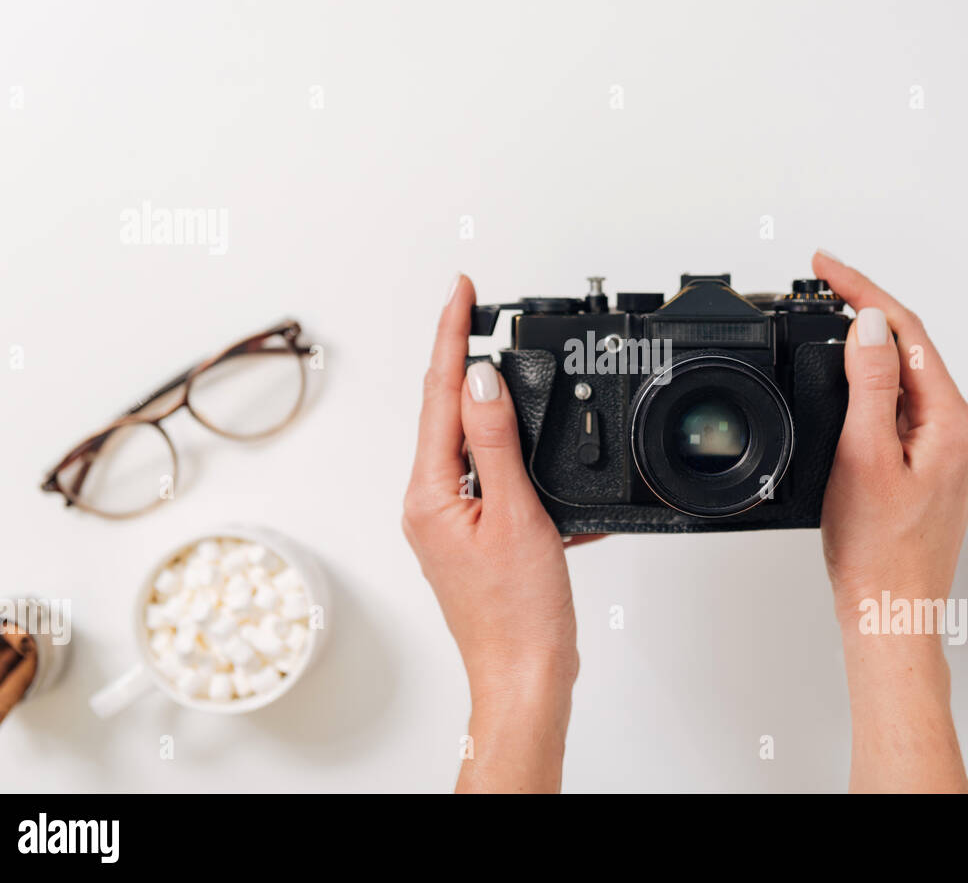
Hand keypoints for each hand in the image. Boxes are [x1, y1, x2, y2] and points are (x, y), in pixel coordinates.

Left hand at [403, 274, 589, 792]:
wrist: (527, 677)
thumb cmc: (519, 614)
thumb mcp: (515, 514)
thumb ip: (497, 442)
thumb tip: (480, 378)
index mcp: (428, 494)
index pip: (439, 395)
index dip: (450, 334)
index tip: (461, 290)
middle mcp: (430, 503)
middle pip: (446, 413)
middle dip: (463, 357)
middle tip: (476, 307)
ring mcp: (451, 520)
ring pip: (473, 444)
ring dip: (493, 405)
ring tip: (504, 360)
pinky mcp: (477, 535)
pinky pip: (495, 478)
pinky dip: (520, 458)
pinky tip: (540, 448)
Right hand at [813, 250, 967, 792]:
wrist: (890, 611)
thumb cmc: (879, 552)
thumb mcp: (864, 457)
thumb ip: (869, 384)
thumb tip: (869, 325)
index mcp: (952, 422)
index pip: (907, 332)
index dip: (862, 291)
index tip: (826, 266)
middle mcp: (959, 430)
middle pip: (910, 348)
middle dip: (864, 312)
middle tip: (820, 285)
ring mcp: (947, 449)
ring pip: (904, 378)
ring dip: (866, 349)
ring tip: (824, 325)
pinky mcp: (930, 466)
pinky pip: (901, 407)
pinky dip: (871, 386)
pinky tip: (844, 385)